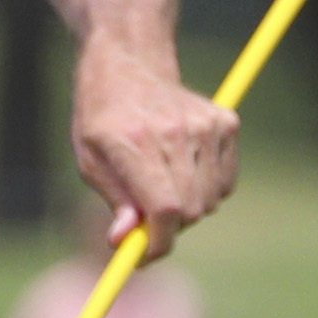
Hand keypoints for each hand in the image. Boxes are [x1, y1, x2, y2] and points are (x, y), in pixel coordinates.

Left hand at [71, 44, 237, 262]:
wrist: (128, 62)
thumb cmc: (102, 117)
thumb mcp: (90, 160)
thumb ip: (114, 201)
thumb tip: (125, 242)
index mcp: (133, 142)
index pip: (164, 209)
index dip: (158, 242)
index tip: (143, 255)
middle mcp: (173, 131)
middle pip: (190, 211)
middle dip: (169, 227)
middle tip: (149, 219)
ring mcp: (205, 125)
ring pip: (210, 200)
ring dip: (189, 207)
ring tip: (163, 183)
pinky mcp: (226, 123)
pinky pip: (226, 183)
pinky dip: (208, 189)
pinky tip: (184, 168)